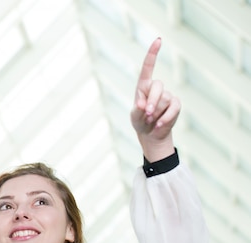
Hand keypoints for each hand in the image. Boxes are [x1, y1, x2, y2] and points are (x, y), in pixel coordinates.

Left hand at [130, 38, 178, 161]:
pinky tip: (159, 124)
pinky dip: (166, 118)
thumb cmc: (140, 121)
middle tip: (147, 114)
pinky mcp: (176, 104)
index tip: (158, 40)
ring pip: (165, 99)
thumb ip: (138, 110)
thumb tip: (144, 105)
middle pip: (158, 87)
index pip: (148, 68)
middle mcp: (156, 88)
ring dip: (157, 112)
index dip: (153, 54)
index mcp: (143, 86)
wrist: (151, 133)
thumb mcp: (135, 117)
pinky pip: (174, 108)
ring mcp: (167, 95)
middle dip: (152, 101)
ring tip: (151, 120)